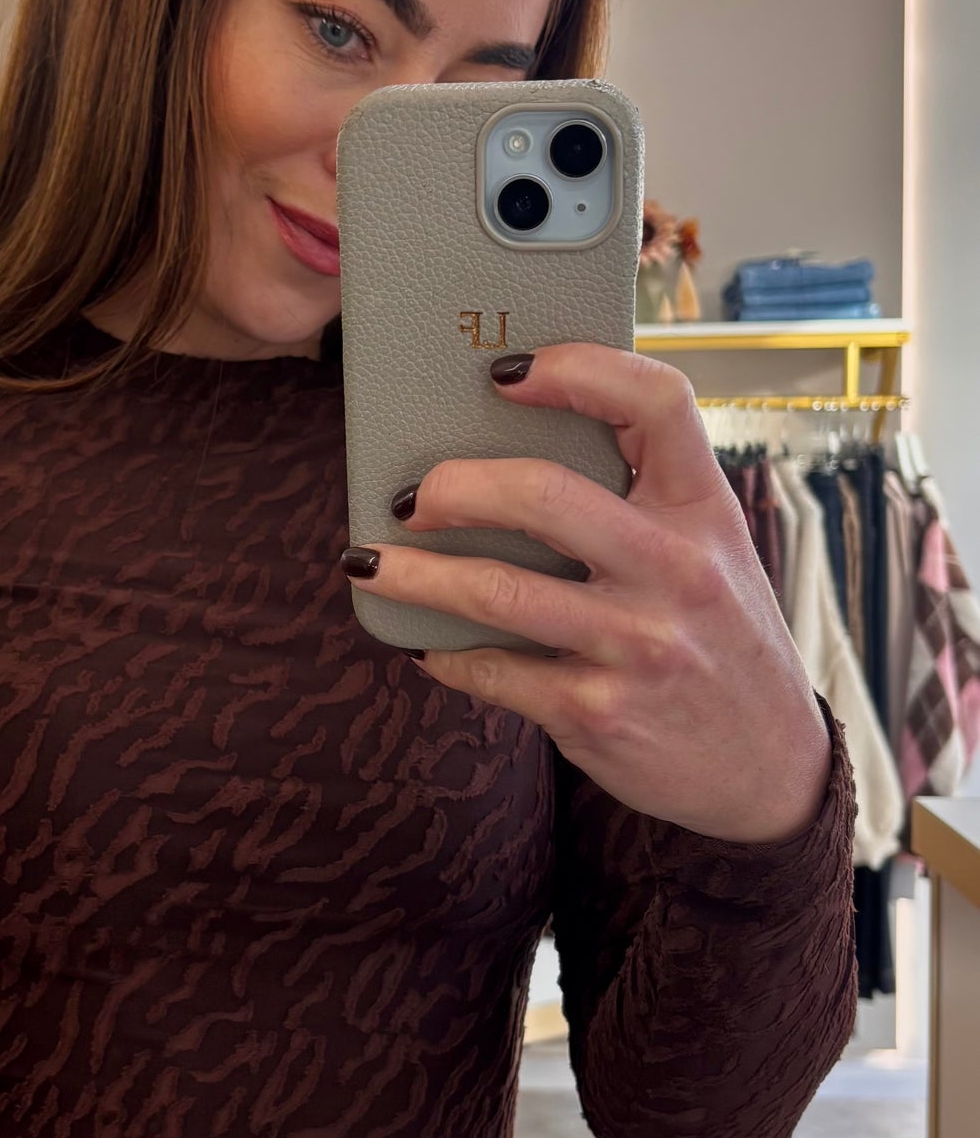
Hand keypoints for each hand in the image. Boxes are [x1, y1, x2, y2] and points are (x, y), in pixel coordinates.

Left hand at [344, 343, 831, 844]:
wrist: (770, 768)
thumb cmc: (719, 642)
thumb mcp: (713, 556)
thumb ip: (642, 504)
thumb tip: (509, 456)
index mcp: (706, 511)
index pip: (657, 402)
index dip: (578, 369)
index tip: (506, 373)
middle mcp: (677, 571)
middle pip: (544, 495)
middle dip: (455, 487)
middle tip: (411, 497)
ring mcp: (636, 645)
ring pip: (495, 590)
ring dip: (413, 575)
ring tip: (367, 563)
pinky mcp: (595, 712)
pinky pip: (491, 670)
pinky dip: (444, 654)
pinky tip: (425, 644)